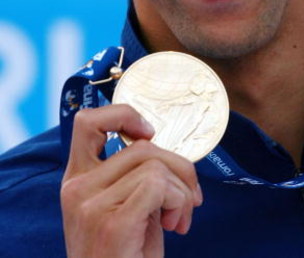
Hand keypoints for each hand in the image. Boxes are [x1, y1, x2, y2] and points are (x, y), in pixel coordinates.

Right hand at [61, 104, 202, 257]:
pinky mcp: (111, 222)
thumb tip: (168, 153)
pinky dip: (180, 202)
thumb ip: (134, 177)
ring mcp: (90, 204)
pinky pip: (159, 185)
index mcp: (77, 180)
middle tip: (189, 196)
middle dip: (179, 166)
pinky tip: (177, 226)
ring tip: (179, 219)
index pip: (86, 121)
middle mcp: (77, 188)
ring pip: (155, 165)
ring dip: (182, 190)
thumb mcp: (126, 209)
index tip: (148, 133)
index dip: (123, 114)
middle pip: (142, 146)